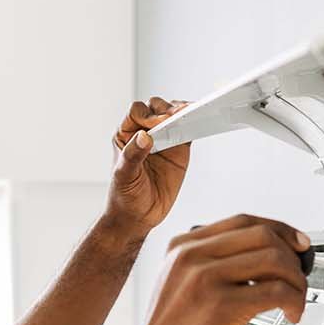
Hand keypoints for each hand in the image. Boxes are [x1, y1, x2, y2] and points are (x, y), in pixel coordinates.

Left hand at [106, 97, 190, 235]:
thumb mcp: (124, 176)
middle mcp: (144, 132)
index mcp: (126, 135)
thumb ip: (132, 155)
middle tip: (174, 119)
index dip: (147, 114)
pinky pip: (187, 129)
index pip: (136, 112)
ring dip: (181, 112)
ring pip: (172, 114)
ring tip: (189, 115)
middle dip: (165, 110)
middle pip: (155, 108)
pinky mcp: (179, 148)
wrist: (139, 216)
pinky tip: (198, 121)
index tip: (157, 124)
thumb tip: (144, 136)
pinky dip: (194, 123)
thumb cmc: (125, 196)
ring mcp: (163, 138)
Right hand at [123, 215, 310, 324]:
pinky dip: (294, 301)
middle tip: (299, 278)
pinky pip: (275, 291)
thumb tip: (262, 261)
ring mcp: (205, 278)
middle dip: (292, 256)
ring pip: (274, 259)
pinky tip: (290, 314)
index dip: (280, 230)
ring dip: (297, 281)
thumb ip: (211, 266)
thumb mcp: (180, 285)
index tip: (297, 244)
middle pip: (263, 235)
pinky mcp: (221, 305)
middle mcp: (192, 256)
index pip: (243, 221)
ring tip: (295, 301)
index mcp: (182, 247)